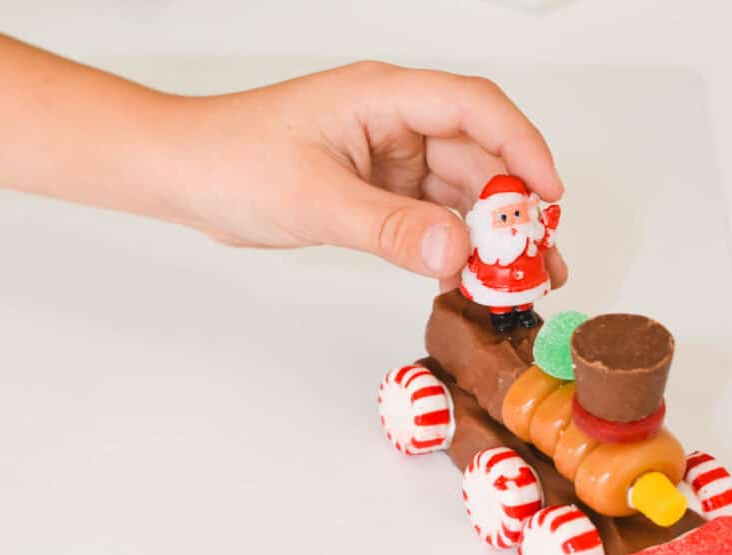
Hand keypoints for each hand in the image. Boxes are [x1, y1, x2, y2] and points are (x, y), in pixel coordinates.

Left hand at [154, 61, 568, 289]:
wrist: (182, 175)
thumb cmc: (231, 160)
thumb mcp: (315, 198)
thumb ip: (388, 227)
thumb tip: (456, 251)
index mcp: (382, 97)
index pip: (474, 108)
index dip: (522, 148)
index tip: (549, 196)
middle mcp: (393, 123)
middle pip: (477, 157)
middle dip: (512, 209)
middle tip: (540, 261)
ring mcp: (386, 158)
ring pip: (457, 192)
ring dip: (487, 235)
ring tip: (518, 281)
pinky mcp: (375, 191)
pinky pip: (428, 217)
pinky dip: (449, 246)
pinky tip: (467, 277)